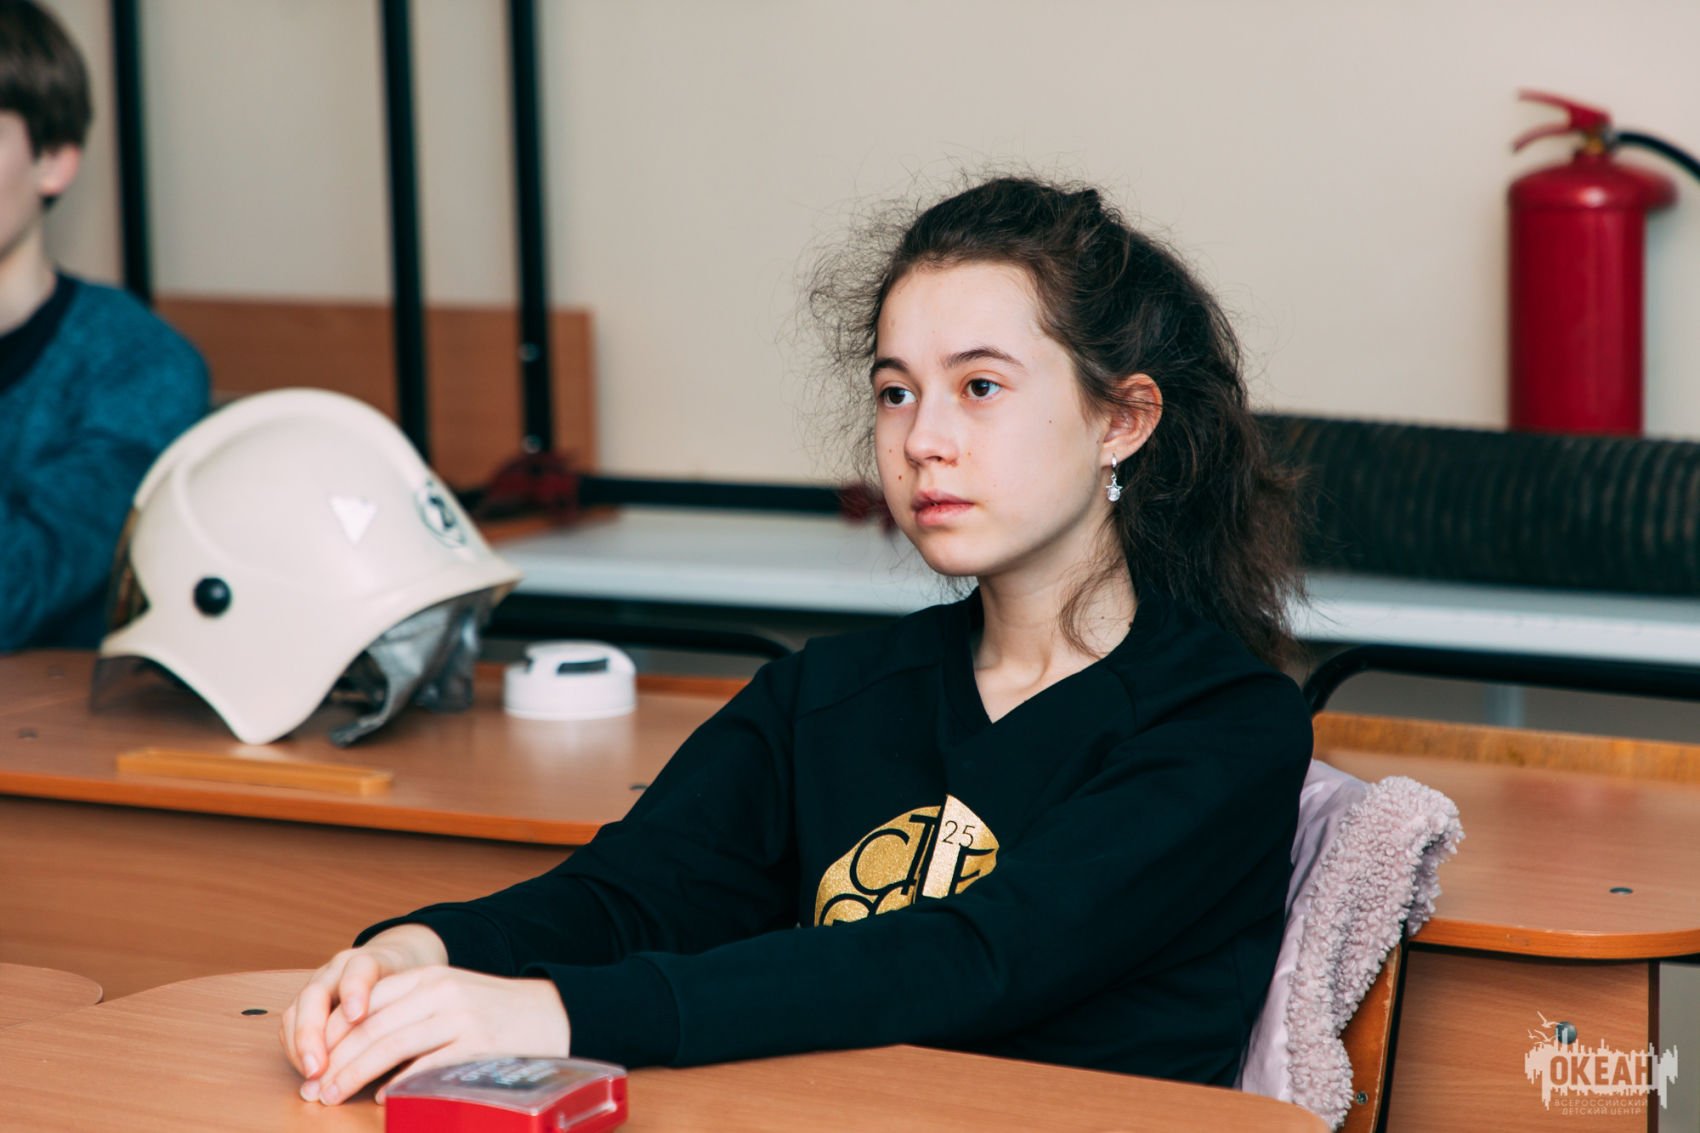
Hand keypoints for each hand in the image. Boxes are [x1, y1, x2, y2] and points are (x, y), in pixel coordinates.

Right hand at [279, 925, 447, 1092]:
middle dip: (311, 1032)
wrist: (396, 962)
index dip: (355, 990)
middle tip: (318, 1067)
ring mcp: (318, 984)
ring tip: (312, 1076)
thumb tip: (407, 1061)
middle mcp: (338, 969)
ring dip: (301, 1046)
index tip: (357, 1016)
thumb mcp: (417, 995)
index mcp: (372, 960)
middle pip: (315, 993)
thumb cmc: (408, 987)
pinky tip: (310, 1072)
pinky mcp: (306, 1003)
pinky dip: (297, 1050)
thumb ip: (409, 1017)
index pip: (360, 968)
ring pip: (297, 1010)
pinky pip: (290, 1026)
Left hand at [303, 967, 570, 1104]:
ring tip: (332, 1095)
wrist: (558, 1015)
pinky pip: (426, 1067)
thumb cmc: (500, 1014)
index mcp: (431, 977)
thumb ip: (412, 1011)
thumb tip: (360, 1047)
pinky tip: (382, 1097)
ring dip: (353, 1075)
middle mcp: (442, 991)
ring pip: (389, 1046)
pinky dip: (398, 1084)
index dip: (331, 1035)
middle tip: (313, 1089)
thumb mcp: (453, 998)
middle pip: (370, 1027)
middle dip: (335, 1061)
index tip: (313, 1063)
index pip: (365, 1003)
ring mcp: (460, 1017)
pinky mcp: (478, 1044)